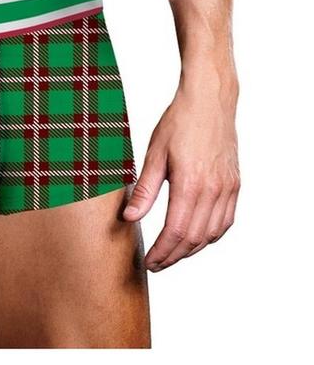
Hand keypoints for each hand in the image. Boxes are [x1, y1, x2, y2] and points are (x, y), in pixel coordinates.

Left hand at [122, 78, 239, 271]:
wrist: (209, 101)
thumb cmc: (179, 122)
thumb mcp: (154, 154)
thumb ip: (144, 190)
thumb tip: (129, 217)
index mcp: (190, 185)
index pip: (175, 232)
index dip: (161, 252)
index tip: (148, 262)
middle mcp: (213, 191)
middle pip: (193, 239)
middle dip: (173, 257)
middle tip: (156, 264)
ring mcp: (228, 189)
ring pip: (211, 235)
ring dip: (192, 250)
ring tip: (172, 255)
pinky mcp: (234, 185)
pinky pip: (226, 221)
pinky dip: (211, 236)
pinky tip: (197, 238)